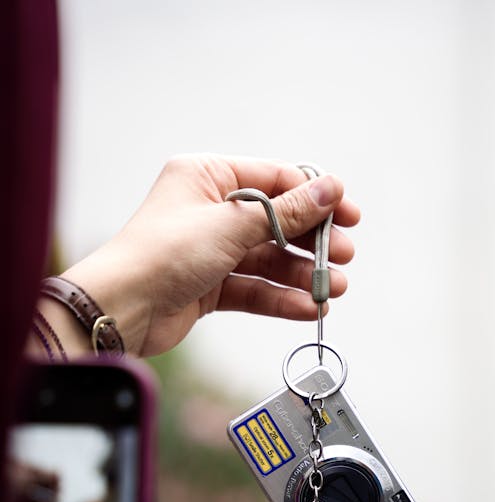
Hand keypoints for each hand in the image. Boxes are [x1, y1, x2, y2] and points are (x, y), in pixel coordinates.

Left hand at [40, 155, 359, 357]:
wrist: (123, 308)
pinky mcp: (210, 287)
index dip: (315, 196)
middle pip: (277, 222)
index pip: (275, 180)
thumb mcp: (233, 225)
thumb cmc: (164, 254)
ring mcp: (211, 250)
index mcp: (208, 176)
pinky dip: (281, 298)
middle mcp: (211, 210)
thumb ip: (286, 211)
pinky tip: (308, 308)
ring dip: (302, 275)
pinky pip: (255, 289)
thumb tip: (330, 188)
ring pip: (269, 259)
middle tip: (345, 256)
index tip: (348, 215)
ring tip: (334, 290)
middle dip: (313, 241)